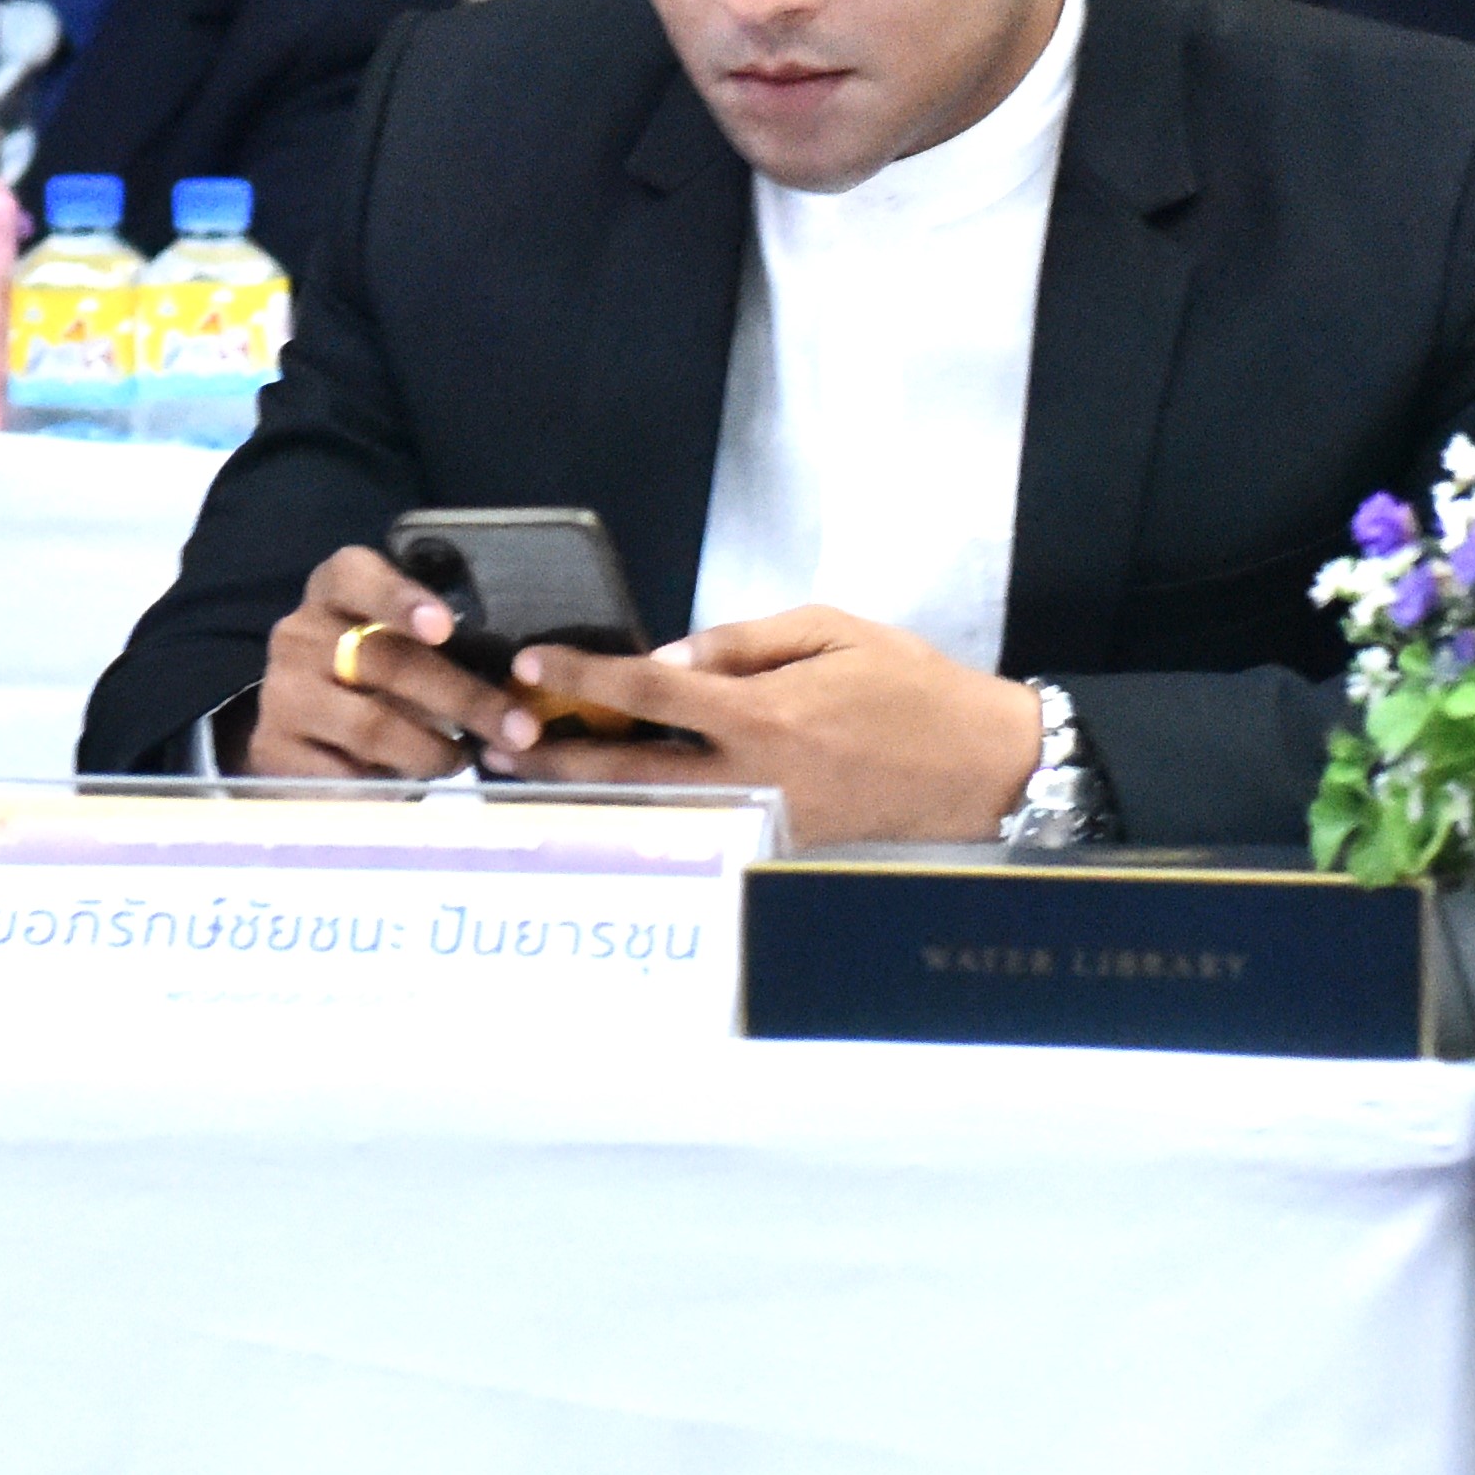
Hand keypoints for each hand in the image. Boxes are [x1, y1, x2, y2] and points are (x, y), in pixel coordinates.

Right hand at [240, 539, 497, 779]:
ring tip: (461, 760)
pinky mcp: (273, 747)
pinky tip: (410, 786)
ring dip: (431, 750)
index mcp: (334, 589)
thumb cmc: (373, 670)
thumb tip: (515, 690)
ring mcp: (282, 691)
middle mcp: (299, 632)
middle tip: (518, 728)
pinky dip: (387, 785)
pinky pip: (343, 775)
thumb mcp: (399, 640)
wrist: (299, 721)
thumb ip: (442, 648)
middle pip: (386, 661)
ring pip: (371, 725)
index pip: (357, 577)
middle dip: (463, 697)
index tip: (444, 628)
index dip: (401, 599)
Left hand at [508, 604, 1045, 843]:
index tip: (533, 666)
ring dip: (587, 792)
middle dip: (557, 757)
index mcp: (764, 713)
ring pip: (653, 809)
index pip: (651, 692)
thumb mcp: (834, 630)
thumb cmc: (911, 687)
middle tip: (497, 741)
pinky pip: (695, 824)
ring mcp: (760, 819)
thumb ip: (745, 641)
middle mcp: (752, 775)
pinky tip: (607, 796)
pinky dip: (644, 811)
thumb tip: (671, 656)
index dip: (585, 677)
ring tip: (529, 773)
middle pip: (630, 770)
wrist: (977, 767)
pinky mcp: (775, 844)